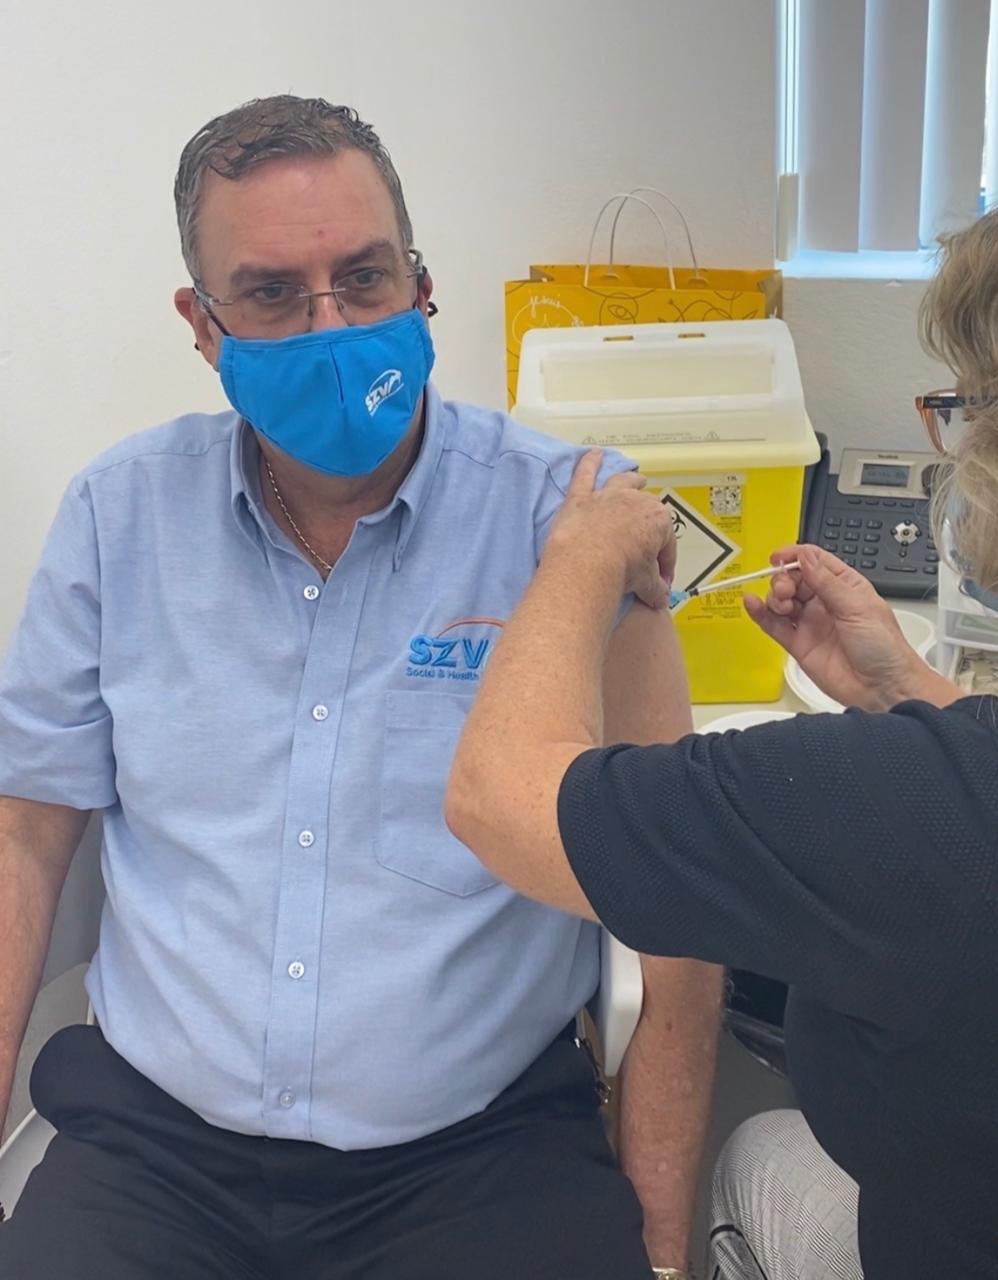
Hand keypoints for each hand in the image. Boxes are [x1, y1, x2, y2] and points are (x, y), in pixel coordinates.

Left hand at [546, 450, 675, 608]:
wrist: (587, 563)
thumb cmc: (620, 571)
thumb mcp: (645, 583)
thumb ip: (655, 590)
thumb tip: (660, 600)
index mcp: (658, 521)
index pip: (666, 544)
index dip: (665, 564)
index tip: (660, 580)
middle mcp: (635, 502)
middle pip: (647, 510)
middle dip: (651, 521)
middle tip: (649, 534)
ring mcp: (607, 497)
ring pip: (623, 482)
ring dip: (631, 480)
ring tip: (637, 477)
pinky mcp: (581, 498)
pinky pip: (585, 475)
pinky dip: (589, 463)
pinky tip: (593, 454)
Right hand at [743, 544, 937, 710]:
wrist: (882, 688)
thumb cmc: (884, 648)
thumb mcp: (858, 607)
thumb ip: (827, 582)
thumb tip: (805, 558)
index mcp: (845, 586)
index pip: (814, 561)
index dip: (795, 556)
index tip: (779, 557)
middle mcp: (825, 602)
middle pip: (793, 580)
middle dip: (783, 579)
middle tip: (785, 590)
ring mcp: (810, 623)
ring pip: (781, 601)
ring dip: (774, 597)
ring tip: (781, 604)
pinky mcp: (798, 644)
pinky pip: (774, 625)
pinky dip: (761, 614)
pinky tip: (753, 605)